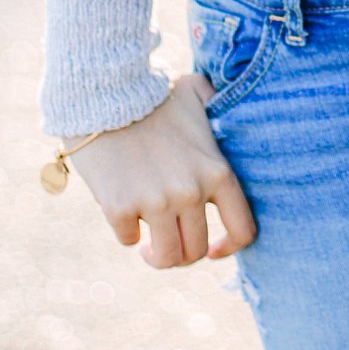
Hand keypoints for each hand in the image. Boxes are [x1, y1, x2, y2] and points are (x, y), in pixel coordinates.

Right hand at [69, 75, 256, 269]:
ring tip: (147, 245)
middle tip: (168, 243)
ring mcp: (156, 202)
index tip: (214, 250)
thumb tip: (224, 109)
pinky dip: (125, 232)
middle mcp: (191, 191)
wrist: (105, 92)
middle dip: (183, 254)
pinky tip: (122, 215)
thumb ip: (218, 106)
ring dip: (156, 256)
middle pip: (196, 251)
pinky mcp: (119, 207)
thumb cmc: (154, 93)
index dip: (229, 248)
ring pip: (166, 257)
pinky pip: (127, 239)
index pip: (242, 230)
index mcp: (217, 172)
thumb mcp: (199, 95)